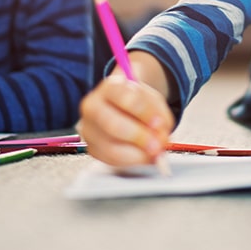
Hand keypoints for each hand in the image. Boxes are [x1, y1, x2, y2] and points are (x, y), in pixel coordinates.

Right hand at [78, 52, 174, 167]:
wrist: (123, 107)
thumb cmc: (137, 102)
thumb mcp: (152, 99)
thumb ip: (159, 115)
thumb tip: (161, 136)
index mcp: (109, 87)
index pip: (125, 98)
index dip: (144, 112)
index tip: (158, 123)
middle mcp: (93, 107)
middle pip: (112, 124)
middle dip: (139, 137)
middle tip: (156, 144)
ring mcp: (90, 129)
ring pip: (110, 147)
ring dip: (137, 154)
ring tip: (153, 153)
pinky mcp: (93, 148)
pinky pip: (111, 160)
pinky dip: (131, 161)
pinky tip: (144, 157)